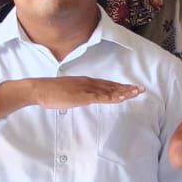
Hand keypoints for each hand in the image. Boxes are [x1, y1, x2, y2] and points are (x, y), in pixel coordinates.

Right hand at [28, 76, 144, 109]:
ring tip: (136, 93)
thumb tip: (82, 99)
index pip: (106, 84)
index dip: (119, 86)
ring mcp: (87, 89)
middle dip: (126, 88)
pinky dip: (114, 96)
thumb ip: (77, 95)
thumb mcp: (68, 93)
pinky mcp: (84, 95)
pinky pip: (102, 97)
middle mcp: (89, 83)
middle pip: (112, 86)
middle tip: (141, 89)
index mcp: (85, 82)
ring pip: (110, 90)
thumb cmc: (51, 92)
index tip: (130, 88)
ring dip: (124, 91)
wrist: (40, 89)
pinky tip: (122, 97)